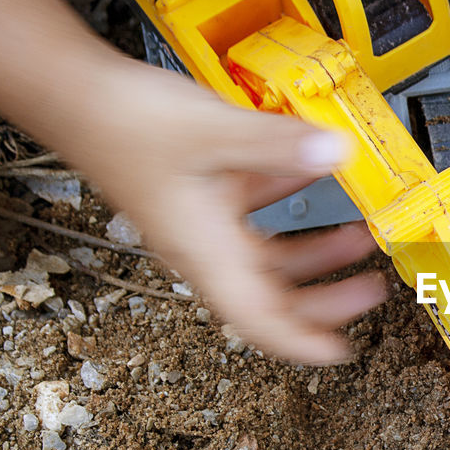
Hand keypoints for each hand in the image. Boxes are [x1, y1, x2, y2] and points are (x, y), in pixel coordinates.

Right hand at [64, 58, 385, 363]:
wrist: (77, 97)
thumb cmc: (126, 124)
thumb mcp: (214, 133)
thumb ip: (280, 145)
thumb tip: (335, 153)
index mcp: (206, 252)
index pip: (258, 320)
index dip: (301, 343)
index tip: (340, 352)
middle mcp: (205, 247)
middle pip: (272, 297)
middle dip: (325, 301)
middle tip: (371, 292)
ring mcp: (205, 223)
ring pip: (269, 259)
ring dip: (316, 255)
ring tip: (359, 238)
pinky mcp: (204, 194)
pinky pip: (256, 219)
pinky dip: (290, 210)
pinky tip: (317, 181)